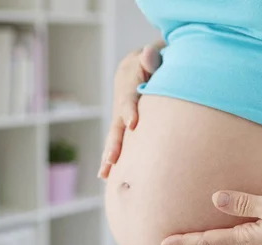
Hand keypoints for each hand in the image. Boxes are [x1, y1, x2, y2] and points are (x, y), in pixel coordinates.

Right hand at [98, 44, 162, 178]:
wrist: (144, 61)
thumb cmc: (156, 58)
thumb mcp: (156, 53)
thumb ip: (152, 56)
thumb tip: (150, 55)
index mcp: (129, 80)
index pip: (128, 97)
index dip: (129, 109)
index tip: (133, 124)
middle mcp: (121, 100)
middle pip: (116, 122)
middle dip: (115, 142)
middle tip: (112, 159)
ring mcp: (121, 113)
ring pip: (115, 135)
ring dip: (109, 154)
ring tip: (105, 173)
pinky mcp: (125, 123)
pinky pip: (119, 140)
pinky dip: (113, 155)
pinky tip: (108, 174)